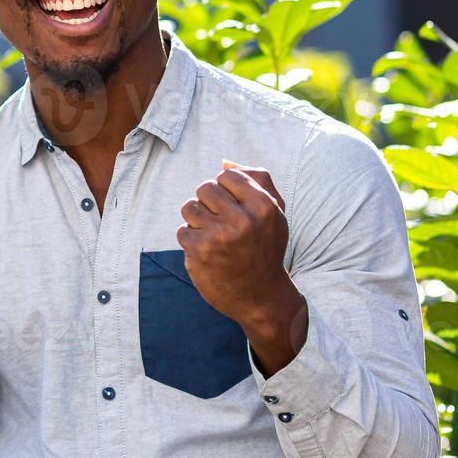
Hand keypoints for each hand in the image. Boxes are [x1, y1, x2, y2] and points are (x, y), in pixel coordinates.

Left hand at [177, 161, 306, 372]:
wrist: (260, 296)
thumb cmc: (265, 248)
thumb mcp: (274, 212)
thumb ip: (256, 180)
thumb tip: (224, 161)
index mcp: (263, 206)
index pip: (227, 175)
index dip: (227, 190)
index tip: (235, 209)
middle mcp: (242, 219)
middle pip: (205, 188)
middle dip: (209, 203)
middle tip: (222, 223)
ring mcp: (219, 236)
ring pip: (189, 207)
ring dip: (197, 220)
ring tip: (213, 236)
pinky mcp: (199, 252)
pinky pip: (182, 230)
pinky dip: (191, 240)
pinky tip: (208, 252)